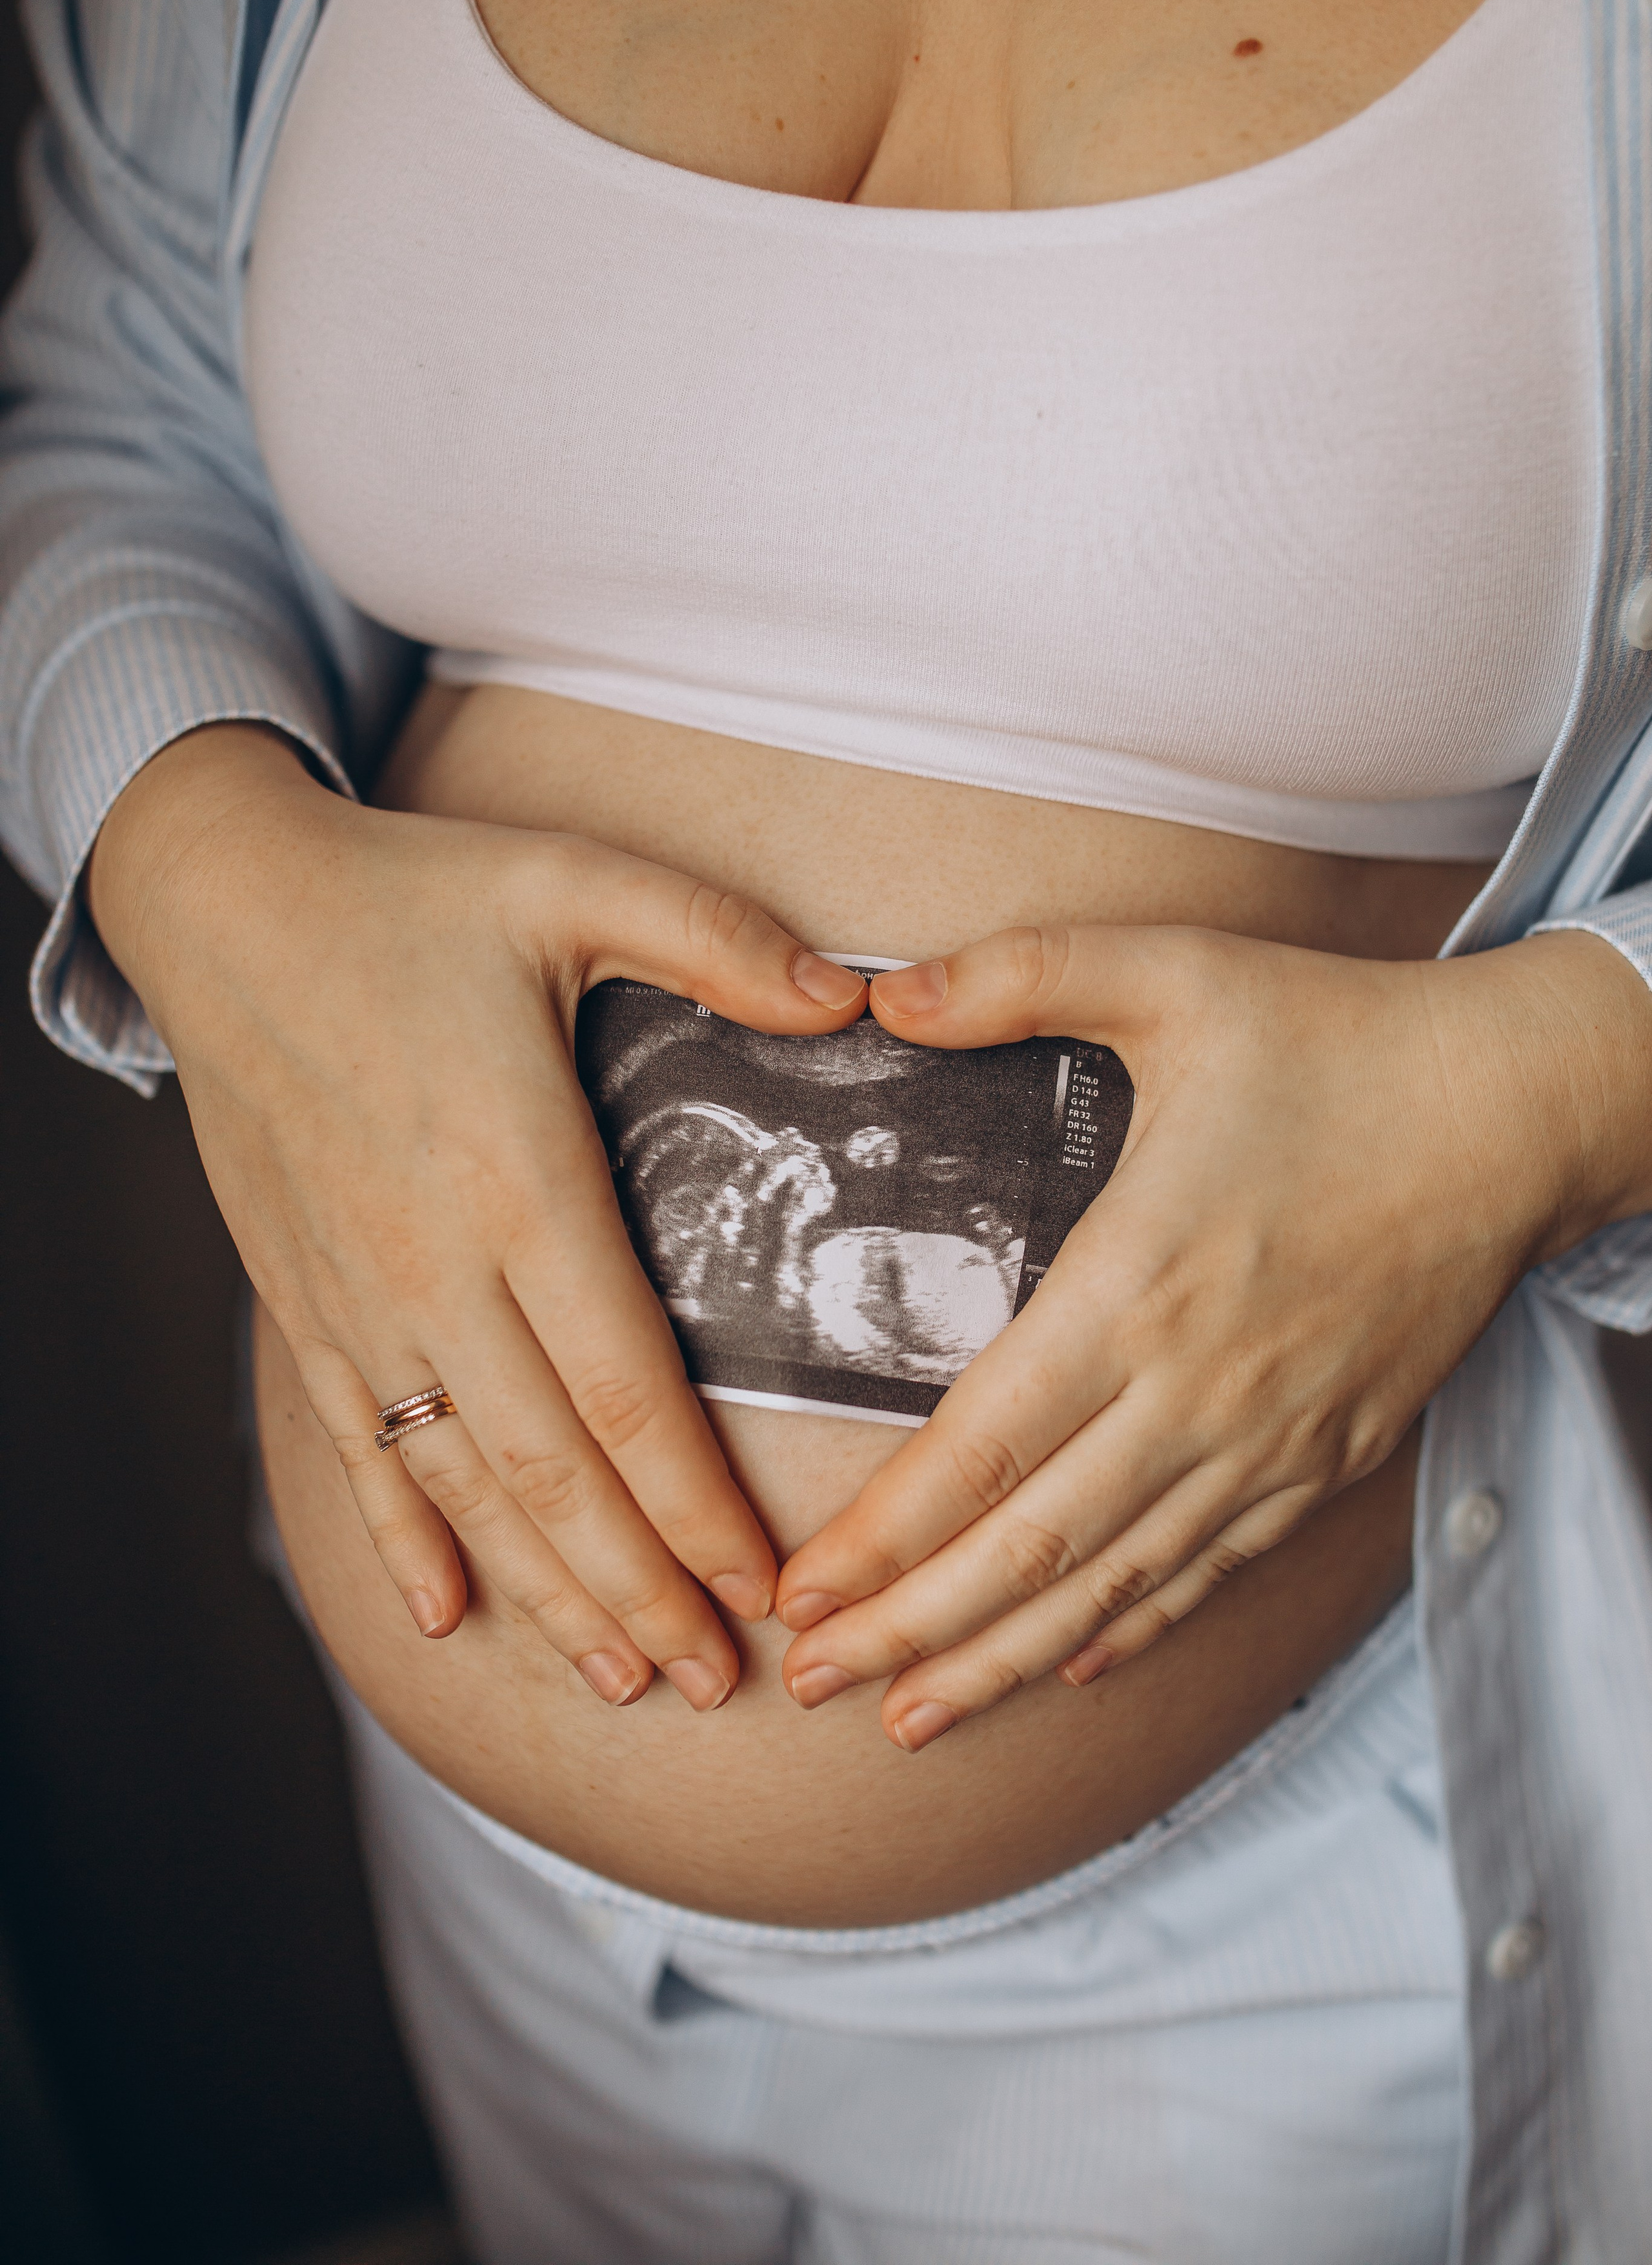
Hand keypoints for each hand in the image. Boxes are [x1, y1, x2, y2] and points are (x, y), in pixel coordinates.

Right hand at [90, 725, 866, 1708]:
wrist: (222, 907)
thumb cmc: (411, 894)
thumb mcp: (573, 882)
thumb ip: (716, 939)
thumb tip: (852, 1002)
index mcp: (519, 1179)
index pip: (628, 1388)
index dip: (698, 1507)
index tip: (767, 1588)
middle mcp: (434, 1263)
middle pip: (551, 1472)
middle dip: (639, 1590)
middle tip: (716, 1682)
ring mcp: (359, 1294)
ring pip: (460, 1482)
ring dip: (542, 1590)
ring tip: (619, 1679)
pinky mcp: (304, 1296)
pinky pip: (361, 1444)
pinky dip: (402, 1537)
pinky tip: (442, 1614)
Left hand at [775, 919, 1651, 1746]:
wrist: (1513, 1108)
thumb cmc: (1336, 1039)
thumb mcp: (1169, 974)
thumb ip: (1014, 975)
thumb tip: (877, 991)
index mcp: (1136, 1283)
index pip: (980, 1445)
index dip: (883, 1535)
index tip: (803, 1593)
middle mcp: (1197, 1390)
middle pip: (1030, 1549)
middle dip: (911, 1629)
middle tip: (817, 1680)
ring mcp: (1269, 1441)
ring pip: (1117, 1586)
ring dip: (1007, 1660)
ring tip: (915, 1719)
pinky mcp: (1329, 1458)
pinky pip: (1215, 1569)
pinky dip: (1138, 1626)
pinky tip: (1077, 1665)